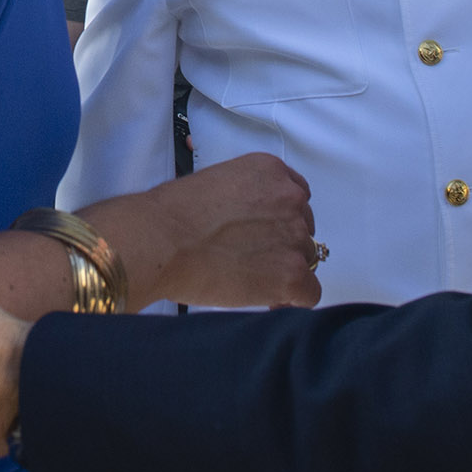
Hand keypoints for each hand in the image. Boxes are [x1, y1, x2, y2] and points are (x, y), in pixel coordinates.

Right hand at [87, 152, 319, 311]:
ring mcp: (294, 236)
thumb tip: (249, 224)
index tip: (264, 234)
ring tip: (248, 281)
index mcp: (271, 171)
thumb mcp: (216, 183)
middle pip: (303, 228)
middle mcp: (290, 199)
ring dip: (284, 271)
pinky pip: (310, 293)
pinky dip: (291, 299)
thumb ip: (245, 197)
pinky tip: (267, 300)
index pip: (296, 197)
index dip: (280, 221)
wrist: (162, 241)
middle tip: (249, 260)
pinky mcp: (292, 273)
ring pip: (306, 260)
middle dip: (281, 245)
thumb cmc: (173, 215)